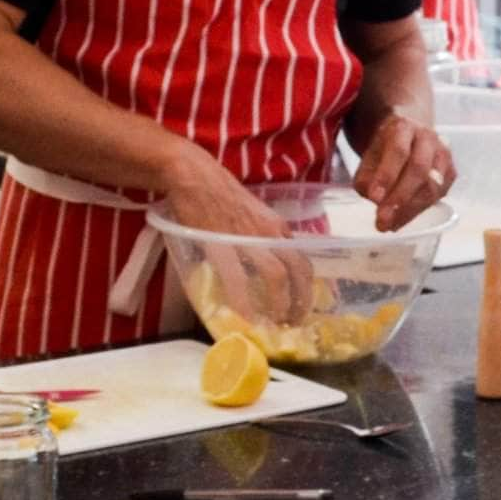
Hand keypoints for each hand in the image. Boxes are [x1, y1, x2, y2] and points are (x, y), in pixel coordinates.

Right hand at [162, 146, 311, 322]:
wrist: (194, 175)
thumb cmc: (219, 194)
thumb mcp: (252, 215)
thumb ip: (262, 238)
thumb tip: (264, 266)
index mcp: (277, 227)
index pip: (303, 260)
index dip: (306, 288)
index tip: (302, 307)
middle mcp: (270, 232)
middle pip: (298, 270)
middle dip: (299, 301)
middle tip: (292, 323)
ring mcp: (248, 238)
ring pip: (276, 275)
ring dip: (278, 304)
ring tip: (273, 324)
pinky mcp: (222, 244)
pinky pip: (238, 278)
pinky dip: (243, 301)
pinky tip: (244, 317)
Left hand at [352, 112, 455, 232]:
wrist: (406, 138)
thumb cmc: (384, 150)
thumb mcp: (368, 157)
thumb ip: (367, 178)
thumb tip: (376, 199)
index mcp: (404, 128)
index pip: (398, 150)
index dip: (387, 175)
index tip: (373, 197)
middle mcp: (427, 138)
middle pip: (419, 168)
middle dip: (400, 197)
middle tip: (383, 219)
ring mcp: (443, 155)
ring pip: (432, 185)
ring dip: (409, 209)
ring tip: (389, 224)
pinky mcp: (450, 172)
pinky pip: (438, 195)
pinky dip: (418, 210)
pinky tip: (400, 220)